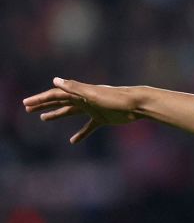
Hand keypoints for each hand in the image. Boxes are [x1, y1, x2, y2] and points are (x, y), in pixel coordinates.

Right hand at [23, 78, 140, 142]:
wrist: (138, 105)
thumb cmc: (116, 98)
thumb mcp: (93, 94)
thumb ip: (75, 88)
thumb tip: (55, 80)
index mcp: (80, 93)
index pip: (55, 95)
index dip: (40, 99)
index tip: (26, 104)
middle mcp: (84, 100)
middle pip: (60, 102)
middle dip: (44, 104)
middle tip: (27, 108)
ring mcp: (93, 109)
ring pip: (71, 112)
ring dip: (57, 114)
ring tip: (44, 118)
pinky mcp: (102, 119)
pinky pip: (88, 127)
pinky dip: (80, 134)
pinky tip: (72, 141)